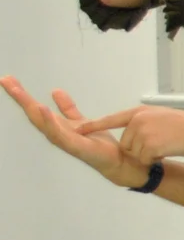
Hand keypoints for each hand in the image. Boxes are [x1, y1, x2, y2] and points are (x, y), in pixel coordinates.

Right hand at [2, 77, 149, 186]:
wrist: (117, 160)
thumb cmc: (98, 144)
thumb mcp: (81, 120)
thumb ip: (68, 108)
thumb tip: (55, 91)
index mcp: (57, 125)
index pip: (35, 107)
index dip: (22, 94)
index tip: (8, 79)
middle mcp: (56, 132)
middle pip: (34, 112)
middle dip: (20, 97)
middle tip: (6, 80)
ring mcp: (63, 140)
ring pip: (41, 121)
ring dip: (30, 106)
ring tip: (18, 91)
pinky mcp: (74, 146)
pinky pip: (59, 133)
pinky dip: (49, 121)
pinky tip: (42, 108)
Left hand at [75, 105, 183, 163]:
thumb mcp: (162, 118)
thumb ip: (145, 122)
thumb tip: (134, 133)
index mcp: (139, 111)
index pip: (111, 119)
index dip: (93, 126)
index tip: (78, 130)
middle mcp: (136, 120)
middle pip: (125, 144)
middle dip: (140, 149)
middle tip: (162, 143)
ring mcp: (141, 132)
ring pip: (133, 153)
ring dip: (148, 155)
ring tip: (167, 146)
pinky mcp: (147, 144)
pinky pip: (144, 159)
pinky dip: (155, 160)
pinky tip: (169, 150)